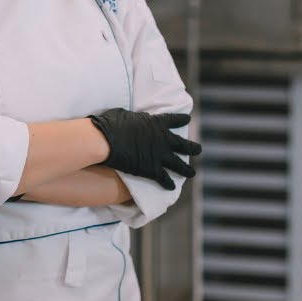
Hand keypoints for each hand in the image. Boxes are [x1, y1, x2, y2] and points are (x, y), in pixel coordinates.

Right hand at [87, 109, 201, 189]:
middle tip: (198, 150)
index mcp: (157, 123)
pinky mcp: (152, 170)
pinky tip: (171, 187)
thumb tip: (128, 119)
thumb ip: (132, 118)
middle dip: (193, 148)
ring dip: (187, 170)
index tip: (187, 120)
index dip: (182, 119)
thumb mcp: (123, 113)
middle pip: (184, 145)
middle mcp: (164, 139)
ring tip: (192, 173)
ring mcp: (160, 156)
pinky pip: (164, 178)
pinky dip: (168, 183)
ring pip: (180, 165)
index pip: (174, 120)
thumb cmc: (109, 124)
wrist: (104, 141)